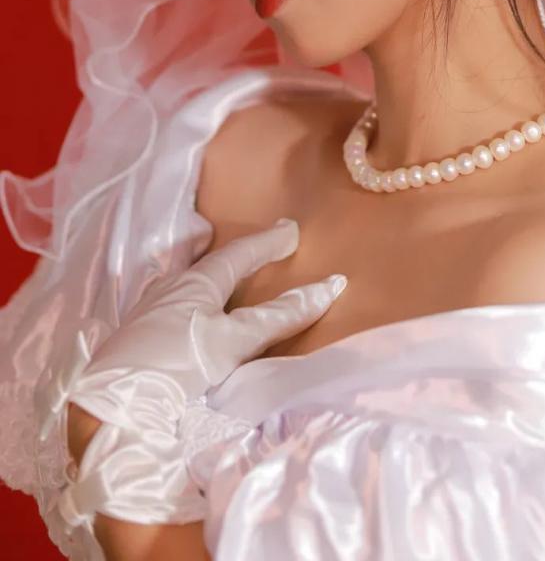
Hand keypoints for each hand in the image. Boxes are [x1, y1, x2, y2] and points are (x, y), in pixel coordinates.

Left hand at [56, 219, 346, 531]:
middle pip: (212, 269)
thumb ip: (277, 316)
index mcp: (194, 282)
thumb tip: (331, 285)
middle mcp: (170, 293)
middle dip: (240, 260)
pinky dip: (201, 309)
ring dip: (217, 286)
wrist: (109, 417)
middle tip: (267, 252)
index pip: (238, 254)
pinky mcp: (140, 348)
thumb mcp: (232, 342)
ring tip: (237, 284)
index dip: (267, 243)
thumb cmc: (174, 367)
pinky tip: (201, 324)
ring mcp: (151, 320)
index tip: (291, 230)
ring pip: (192, 292)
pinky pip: (179, 314)